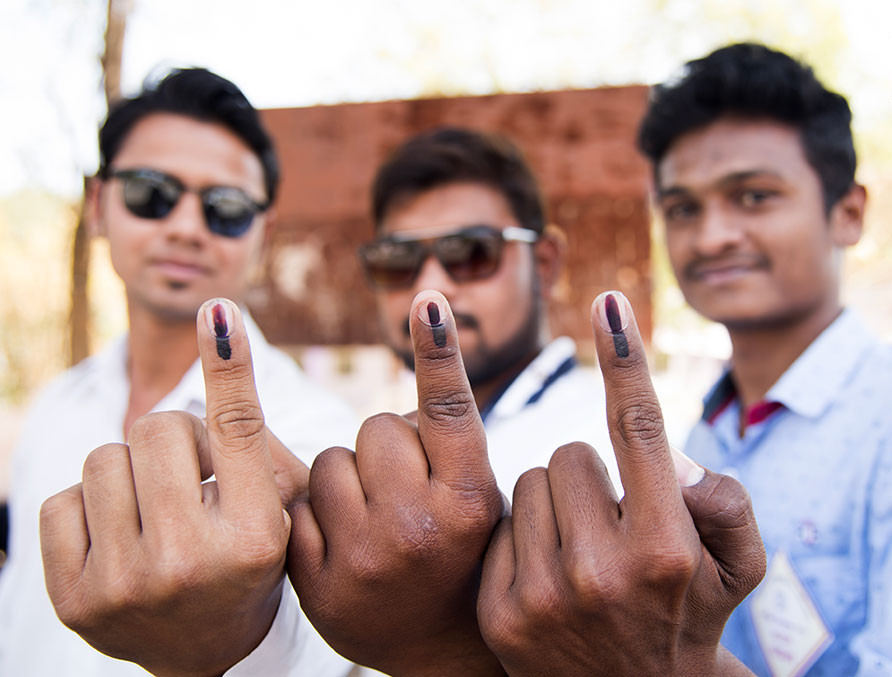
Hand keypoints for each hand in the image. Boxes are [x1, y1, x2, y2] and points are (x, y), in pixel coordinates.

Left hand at [40, 298, 309, 675]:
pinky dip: (91, 507)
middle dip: (172, 440)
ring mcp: (124, 584)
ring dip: (130, 473)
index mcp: (254, 535)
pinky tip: (119, 539)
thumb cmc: (248, 555)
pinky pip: (61, 499)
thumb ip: (253, 426)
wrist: (206, 648)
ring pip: (104, 459)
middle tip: (190, 475)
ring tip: (155, 510)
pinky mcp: (73, 598)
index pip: (238, 429)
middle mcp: (190, 562)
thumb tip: (214, 321)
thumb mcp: (277, 505)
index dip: (228, 366)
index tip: (216, 312)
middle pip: (156, 431)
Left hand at [287, 291, 505, 675]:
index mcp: (469, 500)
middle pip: (377, 427)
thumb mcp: (479, 497)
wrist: (437, 648)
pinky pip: (299, 504)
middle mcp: (419, 528)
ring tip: (374, 516)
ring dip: (349, 476)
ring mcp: (364, 559)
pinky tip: (345, 542)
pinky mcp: (318, 583)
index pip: (447, 411)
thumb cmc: (463, 551)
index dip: (439, 350)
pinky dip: (317, 513)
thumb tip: (407, 374)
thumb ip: (448, 442)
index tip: (427, 297)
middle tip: (407, 485)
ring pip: (331, 460)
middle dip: (388, 444)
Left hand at [476, 291, 765, 675]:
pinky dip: (524, 539)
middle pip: (568, 453)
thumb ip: (728, 500)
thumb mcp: (740, 565)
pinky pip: (500, 526)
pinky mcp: (502, 612)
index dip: (626, 358)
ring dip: (554, 505)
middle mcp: (603, 570)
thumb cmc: (691, 612)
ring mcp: (545, 594)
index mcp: (666, 546)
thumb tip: (676, 458)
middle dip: (591, 476)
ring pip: (528, 486)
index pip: (640, 430)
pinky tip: (549, 577)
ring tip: (580, 552)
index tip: (611, 301)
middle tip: (611, 521)